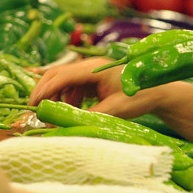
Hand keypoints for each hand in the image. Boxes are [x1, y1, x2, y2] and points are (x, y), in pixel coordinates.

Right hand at [29, 56, 166, 117]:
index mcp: (94, 69)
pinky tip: (71, 112)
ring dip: (57, 97)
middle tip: (34, 109)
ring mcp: (92, 73)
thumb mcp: (114, 110)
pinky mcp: (95, 80)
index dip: (45, 89)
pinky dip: (68, 99)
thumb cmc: (140, 96)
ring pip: (65, 82)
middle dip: (45, 90)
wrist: (159, 91)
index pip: (63, 76)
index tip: (33, 103)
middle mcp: (90, 67)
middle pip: (59, 74)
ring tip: (54, 116)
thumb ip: (90, 116)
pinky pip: (74, 87)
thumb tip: (67, 125)